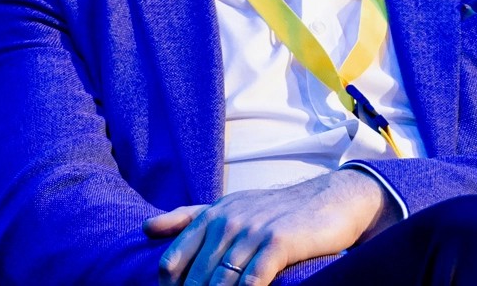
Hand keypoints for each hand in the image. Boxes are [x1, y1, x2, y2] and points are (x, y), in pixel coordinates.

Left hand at [144, 168, 397, 284]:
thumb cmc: (276, 210)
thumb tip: (146, 228)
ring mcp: (252, 230)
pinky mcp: (278, 242)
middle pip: (195, 279)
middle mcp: (227, 220)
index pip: (172, 262)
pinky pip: (252, 282)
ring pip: (220, 283)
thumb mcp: (230, 206)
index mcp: (212, 215)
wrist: (330, 199)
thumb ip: (189, 218)